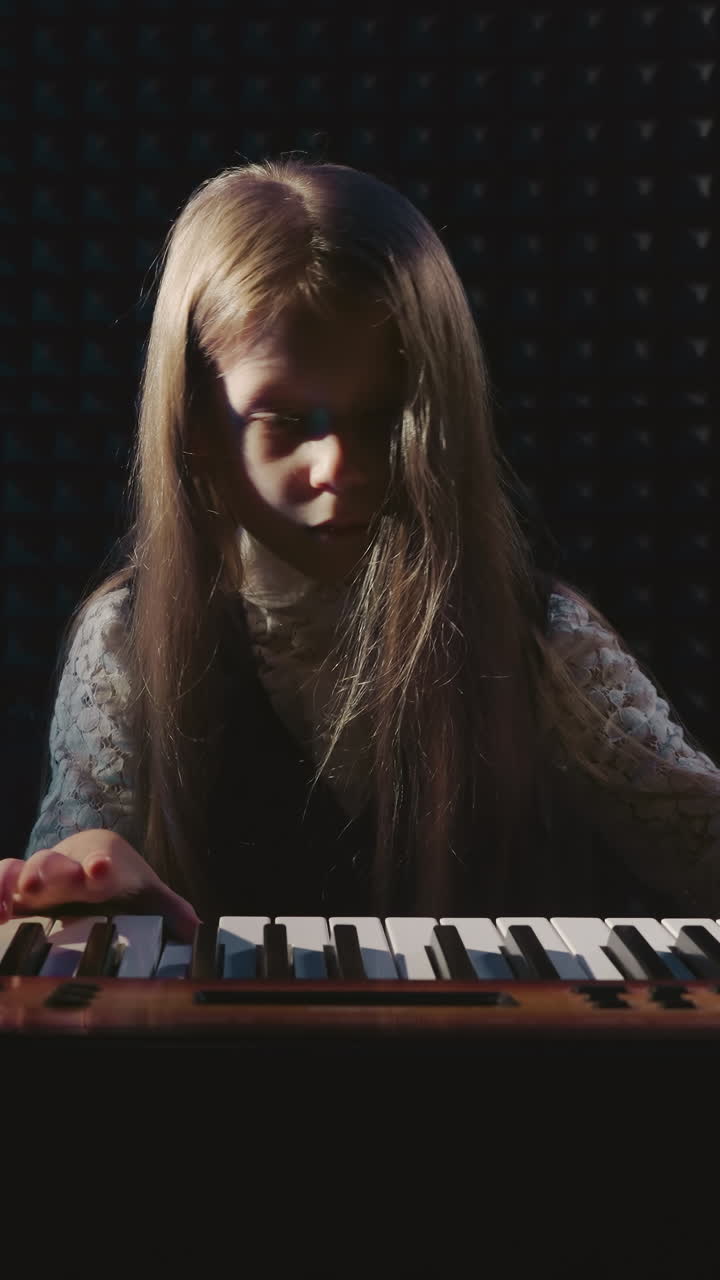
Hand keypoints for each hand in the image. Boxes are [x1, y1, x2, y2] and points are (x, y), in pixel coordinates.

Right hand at [0, 829, 201, 942]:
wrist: (93, 861)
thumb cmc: (123, 884)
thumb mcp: (149, 897)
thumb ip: (172, 912)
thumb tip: (198, 932)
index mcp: (104, 866)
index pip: (103, 862)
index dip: (101, 866)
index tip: (100, 869)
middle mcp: (68, 867)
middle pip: (55, 864)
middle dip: (47, 872)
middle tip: (37, 885)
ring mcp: (39, 876)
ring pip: (19, 870)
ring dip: (12, 882)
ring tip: (8, 901)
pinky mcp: (16, 889)